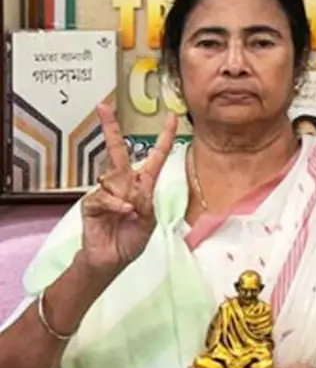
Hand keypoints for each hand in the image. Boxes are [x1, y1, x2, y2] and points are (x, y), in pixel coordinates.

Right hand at [79, 105, 177, 277]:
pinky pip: (104, 197)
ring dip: (126, 198)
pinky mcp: (92, 203)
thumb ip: (145, 203)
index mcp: (143, 184)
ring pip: (114, 178)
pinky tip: (123, 213)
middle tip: (103, 107)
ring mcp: (106, 191)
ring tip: (129, 215)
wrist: (112, 260)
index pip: (155, 156)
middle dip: (110, 129)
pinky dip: (116, 206)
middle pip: (118, 152)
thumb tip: (131, 194)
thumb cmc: (132, 239)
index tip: (171, 116)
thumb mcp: (149, 221)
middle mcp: (124, 183)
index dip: (164, 137)